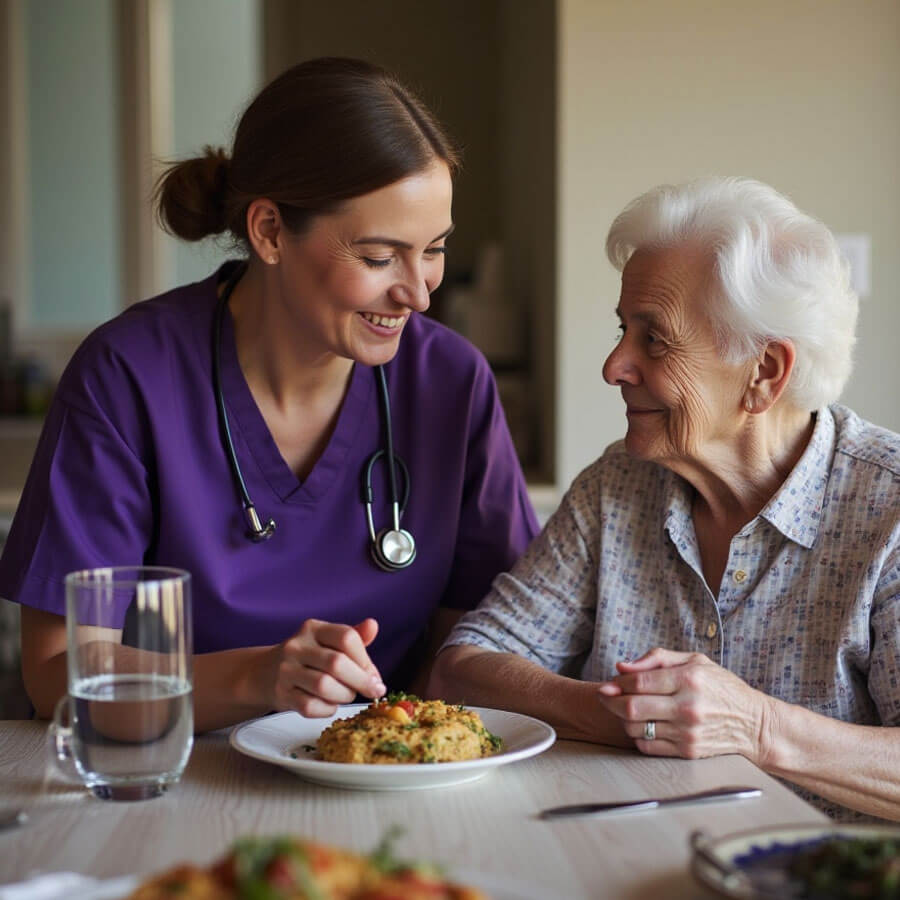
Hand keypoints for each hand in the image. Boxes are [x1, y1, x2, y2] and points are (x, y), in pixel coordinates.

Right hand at [269, 618, 385, 717]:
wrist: (264, 673)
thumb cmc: (307, 657)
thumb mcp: (327, 641)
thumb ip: (353, 637)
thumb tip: (373, 625)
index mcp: (313, 628)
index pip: (346, 637)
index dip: (366, 659)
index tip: (374, 675)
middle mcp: (297, 646)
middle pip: (337, 663)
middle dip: (361, 681)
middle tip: (372, 691)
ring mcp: (286, 670)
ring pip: (324, 686)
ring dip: (345, 695)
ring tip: (348, 695)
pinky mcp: (281, 694)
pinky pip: (310, 706)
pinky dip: (327, 709)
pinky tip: (329, 704)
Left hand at [596, 647, 773, 764]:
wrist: (755, 724)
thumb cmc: (723, 687)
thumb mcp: (695, 661)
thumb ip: (656, 658)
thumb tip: (622, 666)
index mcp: (688, 679)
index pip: (638, 681)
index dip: (617, 682)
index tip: (610, 683)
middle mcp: (687, 706)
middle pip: (632, 707)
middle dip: (611, 701)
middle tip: (606, 696)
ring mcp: (687, 732)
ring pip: (636, 728)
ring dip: (623, 719)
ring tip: (627, 710)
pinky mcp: (688, 751)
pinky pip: (647, 746)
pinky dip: (637, 736)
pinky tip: (642, 726)